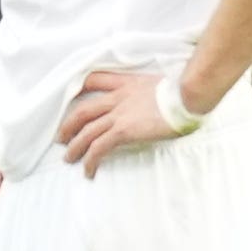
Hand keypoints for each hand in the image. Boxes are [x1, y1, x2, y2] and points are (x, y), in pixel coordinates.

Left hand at [57, 70, 194, 176]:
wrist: (189, 95)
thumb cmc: (184, 92)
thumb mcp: (161, 84)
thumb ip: (151, 92)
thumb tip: (156, 102)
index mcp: (127, 84)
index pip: (95, 80)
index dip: (79, 88)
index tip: (72, 98)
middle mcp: (118, 98)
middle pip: (83, 110)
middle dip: (69, 125)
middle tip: (62, 137)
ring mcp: (119, 114)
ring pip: (86, 131)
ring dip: (75, 146)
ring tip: (69, 158)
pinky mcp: (124, 130)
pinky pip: (99, 147)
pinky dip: (90, 160)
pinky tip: (89, 171)